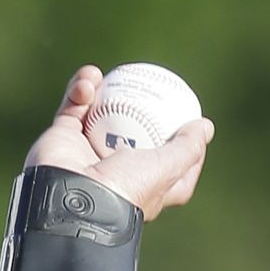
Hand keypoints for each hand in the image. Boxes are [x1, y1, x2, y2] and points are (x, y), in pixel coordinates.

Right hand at [24, 65, 214, 220]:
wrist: (73, 194)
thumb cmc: (126, 187)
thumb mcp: (167, 169)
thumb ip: (187, 149)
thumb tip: (205, 127)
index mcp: (144, 188)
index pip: (170, 172)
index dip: (184, 152)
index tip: (193, 128)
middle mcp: (116, 173)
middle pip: (133, 136)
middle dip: (140, 111)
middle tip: (150, 89)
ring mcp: (88, 153)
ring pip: (100, 112)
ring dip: (104, 90)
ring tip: (108, 76)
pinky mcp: (63, 137)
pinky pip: (74, 105)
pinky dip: (81, 89)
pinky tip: (91, 78)